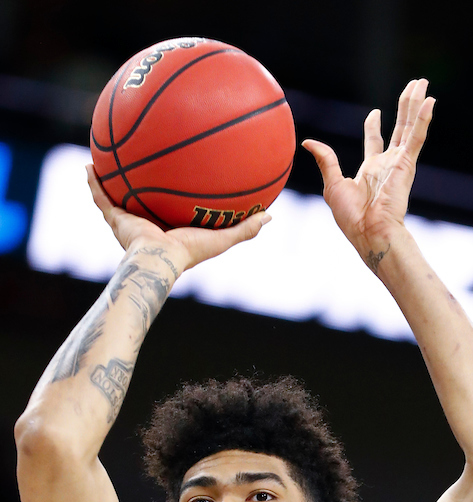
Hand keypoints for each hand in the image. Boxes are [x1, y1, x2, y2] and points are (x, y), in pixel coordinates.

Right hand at [86, 166, 270, 275]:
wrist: (159, 260)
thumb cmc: (190, 252)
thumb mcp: (223, 238)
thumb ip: (246, 228)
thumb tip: (271, 217)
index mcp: (171, 228)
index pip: (173, 207)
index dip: (174, 193)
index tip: (177, 177)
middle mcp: (148, 224)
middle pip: (143, 198)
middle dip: (142, 182)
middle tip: (143, 161)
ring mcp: (129, 221)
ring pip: (118, 195)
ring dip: (112, 178)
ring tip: (107, 157)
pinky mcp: (115, 219)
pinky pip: (101, 197)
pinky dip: (93, 182)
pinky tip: (88, 164)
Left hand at [303, 79, 434, 271]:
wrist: (369, 233)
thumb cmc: (352, 218)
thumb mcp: (332, 184)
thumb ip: (325, 160)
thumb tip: (308, 142)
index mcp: (371, 169)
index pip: (375, 141)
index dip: (374, 126)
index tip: (375, 113)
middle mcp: (388, 164)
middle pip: (399, 127)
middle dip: (405, 106)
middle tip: (413, 86)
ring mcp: (400, 163)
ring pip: (410, 126)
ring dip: (417, 104)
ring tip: (423, 82)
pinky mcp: (407, 165)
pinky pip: (416, 137)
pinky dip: (423, 119)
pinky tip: (430, 101)